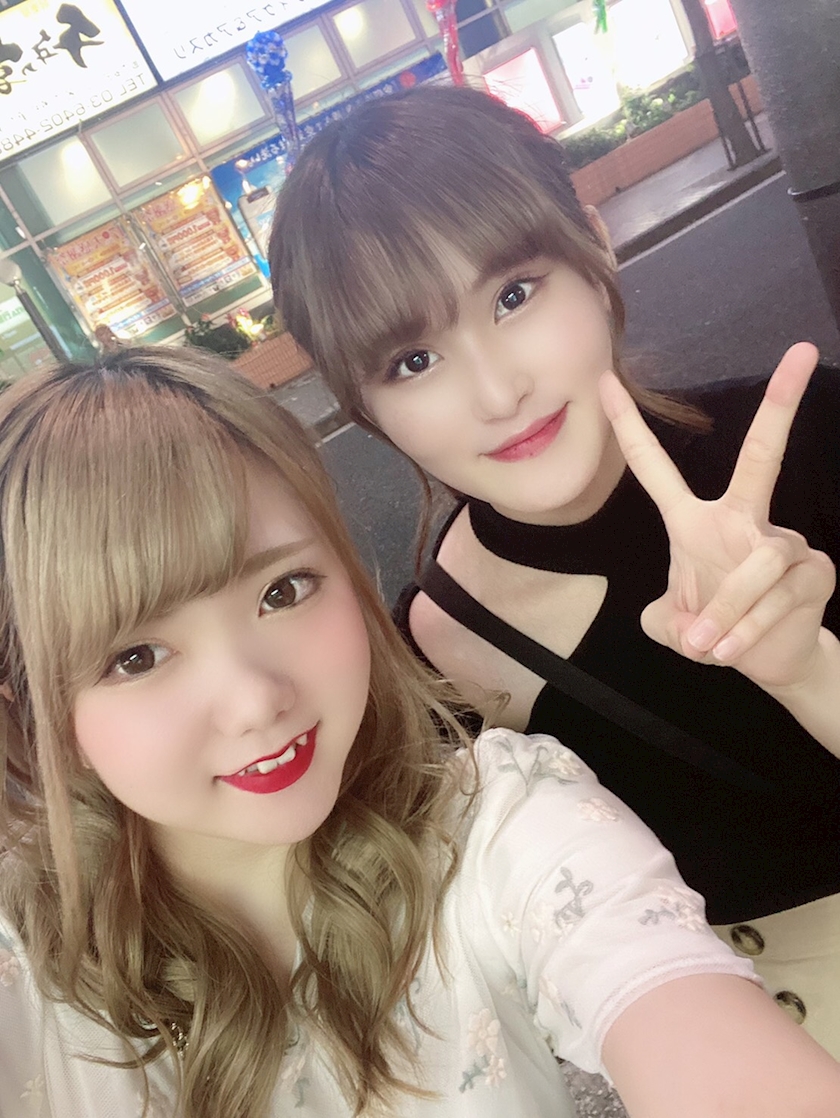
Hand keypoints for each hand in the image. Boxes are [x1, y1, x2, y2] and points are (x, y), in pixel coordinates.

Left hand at [598, 343, 835, 691]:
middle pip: (762, 457)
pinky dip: (746, 628)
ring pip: (756, 566)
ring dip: (725, 612)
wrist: (770, 662)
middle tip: (804, 352)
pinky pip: (777, 595)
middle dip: (781, 404)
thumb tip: (677, 628)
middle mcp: (744, 520)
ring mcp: (785, 543)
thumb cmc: (717, 630)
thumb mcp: (674, 627)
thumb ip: (663, 622)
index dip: (629, 426)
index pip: (655, 468)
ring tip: (706, 647)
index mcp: (695, 523)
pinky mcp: (815, 571)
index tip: (606, 381)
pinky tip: (731, 652)